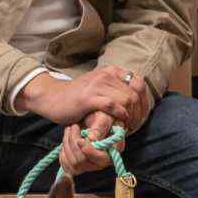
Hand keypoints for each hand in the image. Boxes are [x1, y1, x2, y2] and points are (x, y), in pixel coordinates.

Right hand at [19, 65, 144, 127]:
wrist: (52, 98)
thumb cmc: (78, 97)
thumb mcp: (100, 88)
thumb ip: (117, 91)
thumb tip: (138, 102)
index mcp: (111, 71)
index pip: (138, 83)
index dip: (144, 101)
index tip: (141, 115)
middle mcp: (106, 75)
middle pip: (134, 93)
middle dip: (139, 112)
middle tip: (135, 124)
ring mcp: (97, 85)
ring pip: (126, 99)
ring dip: (131, 116)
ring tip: (128, 126)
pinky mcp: (88, 97)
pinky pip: (112, 105)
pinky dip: (120, 116)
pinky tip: (120, 123)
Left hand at [60, 111, 122, 176]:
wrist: (93, 118)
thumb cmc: (101, 115)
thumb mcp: (103, 116)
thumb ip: (100, 127)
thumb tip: (92, 139)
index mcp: (114, 149)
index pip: (102, 158)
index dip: (90, 152)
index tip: (80, 141)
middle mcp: (103, 161)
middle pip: (83, 162)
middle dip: (74, 143)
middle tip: (73, 126)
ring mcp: (91, 165)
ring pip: (73, 164)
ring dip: (67, 145)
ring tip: (70, 129)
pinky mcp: (80, 166)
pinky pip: (67, 167)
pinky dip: (63, 152)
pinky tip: (66, 140)